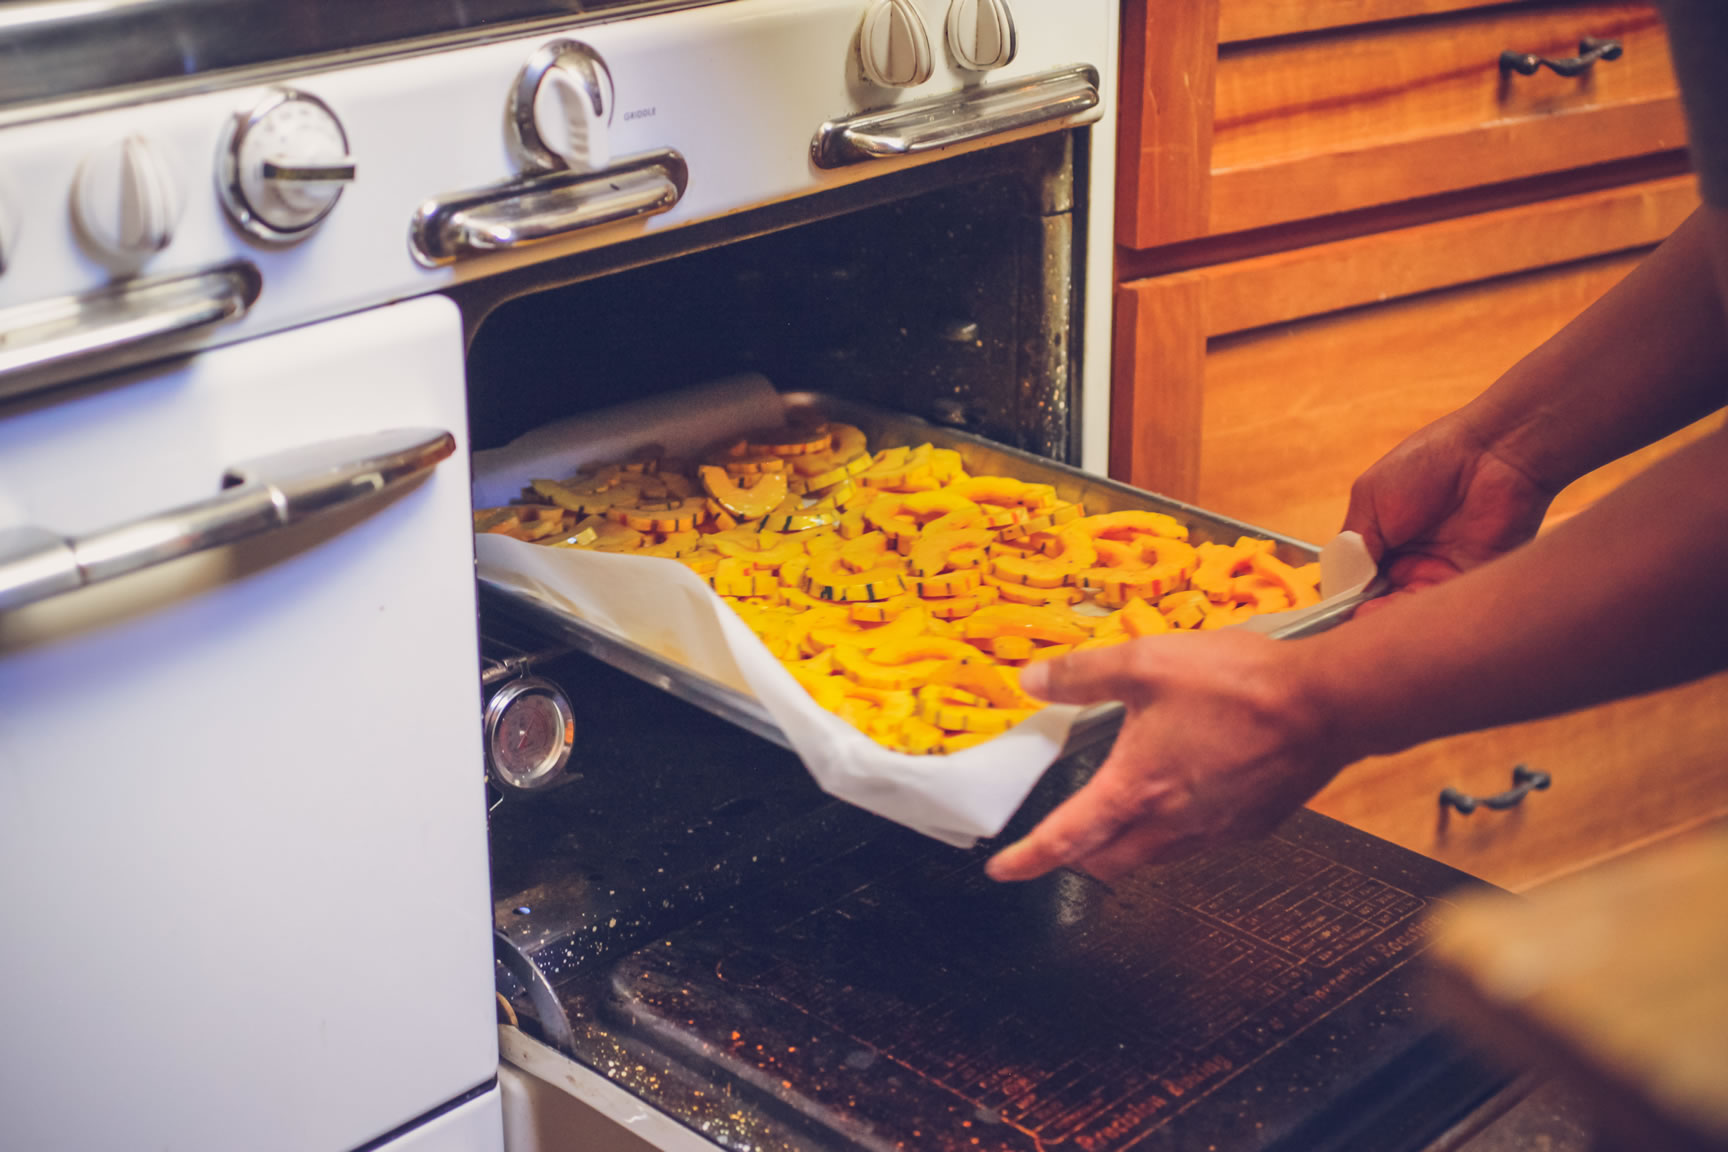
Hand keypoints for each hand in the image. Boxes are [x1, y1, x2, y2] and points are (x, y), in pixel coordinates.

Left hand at [984, 629, 1344, 883]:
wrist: (1327, 703)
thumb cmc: (1241, 684)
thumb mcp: (1145, 661)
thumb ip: (1082, 674)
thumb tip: (1033, 679)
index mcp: (1137, 788)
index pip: (1066, 839)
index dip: (1027, 859)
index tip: (1002, 869)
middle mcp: (1173, 823)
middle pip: (1108, 863)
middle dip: (1076, 857)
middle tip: (1060, 838)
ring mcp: (1216, 831)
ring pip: (1154, 858)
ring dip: (1126, 846)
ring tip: (1117, 814)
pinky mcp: (1252, 826)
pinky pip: (1199, 843)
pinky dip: (1174, 832)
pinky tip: (1181, 797)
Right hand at [1343, 411, 1551, 611]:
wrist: (1492, 452)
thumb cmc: (1428, 463)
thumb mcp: (1370, 498)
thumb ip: (1352, 547)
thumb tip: (1343, 589)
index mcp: (1384, 540)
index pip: (1357, 580)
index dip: (1346, 597)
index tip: (1335, 610)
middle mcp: (1412, 561)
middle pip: (1380, 601)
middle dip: (1363, 614)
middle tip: (1352, 618)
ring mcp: (1441, 573)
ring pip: (1408, 610)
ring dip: (1387, 618)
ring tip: (1369, 617)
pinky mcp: (1471, 582)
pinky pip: (1442, 610)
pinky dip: (1418, 617)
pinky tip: (1398, 614)